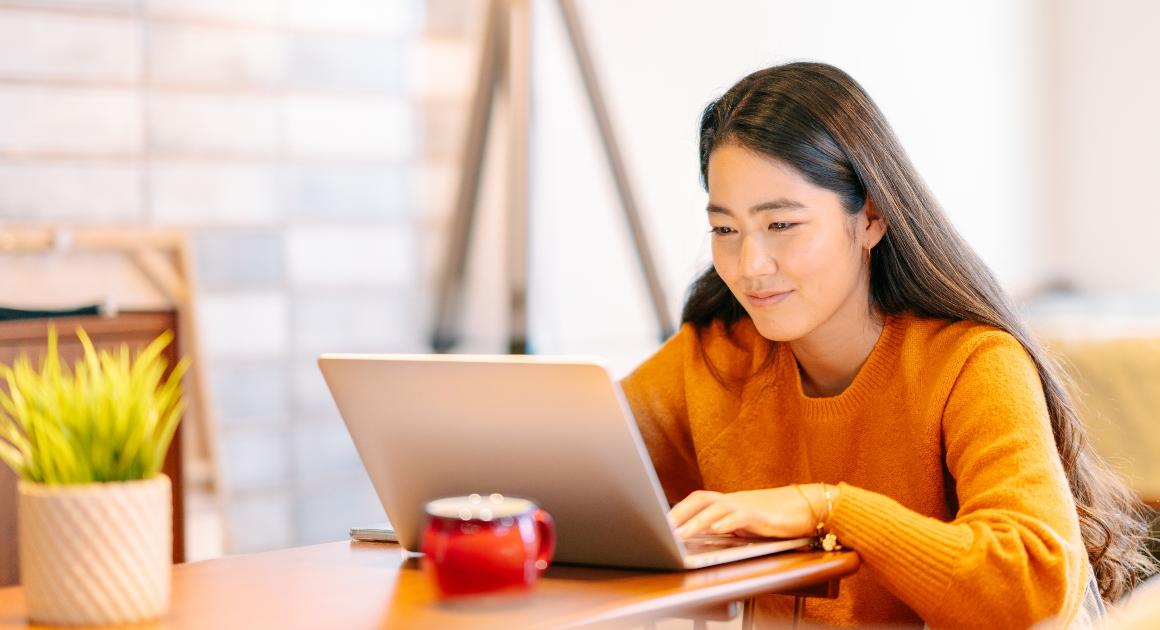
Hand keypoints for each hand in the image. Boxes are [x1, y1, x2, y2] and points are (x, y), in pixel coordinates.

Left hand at [669, 485, 828, 538]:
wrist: (809, 508)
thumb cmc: (777, 517)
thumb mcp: (747, 524)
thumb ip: (728, 527)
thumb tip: (705, 536)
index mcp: (729, 502)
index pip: (698, 500)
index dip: (679, 510)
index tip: (661, 523)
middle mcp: (735, 500)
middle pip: (701, 499)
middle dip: (680, 513)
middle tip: (664, 529)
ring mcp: (748, 506)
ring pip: (717, 508)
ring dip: (696, 521)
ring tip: (681, 534)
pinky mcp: (763, 516)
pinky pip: (741, 516)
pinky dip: (727, 523)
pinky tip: (716, 530)